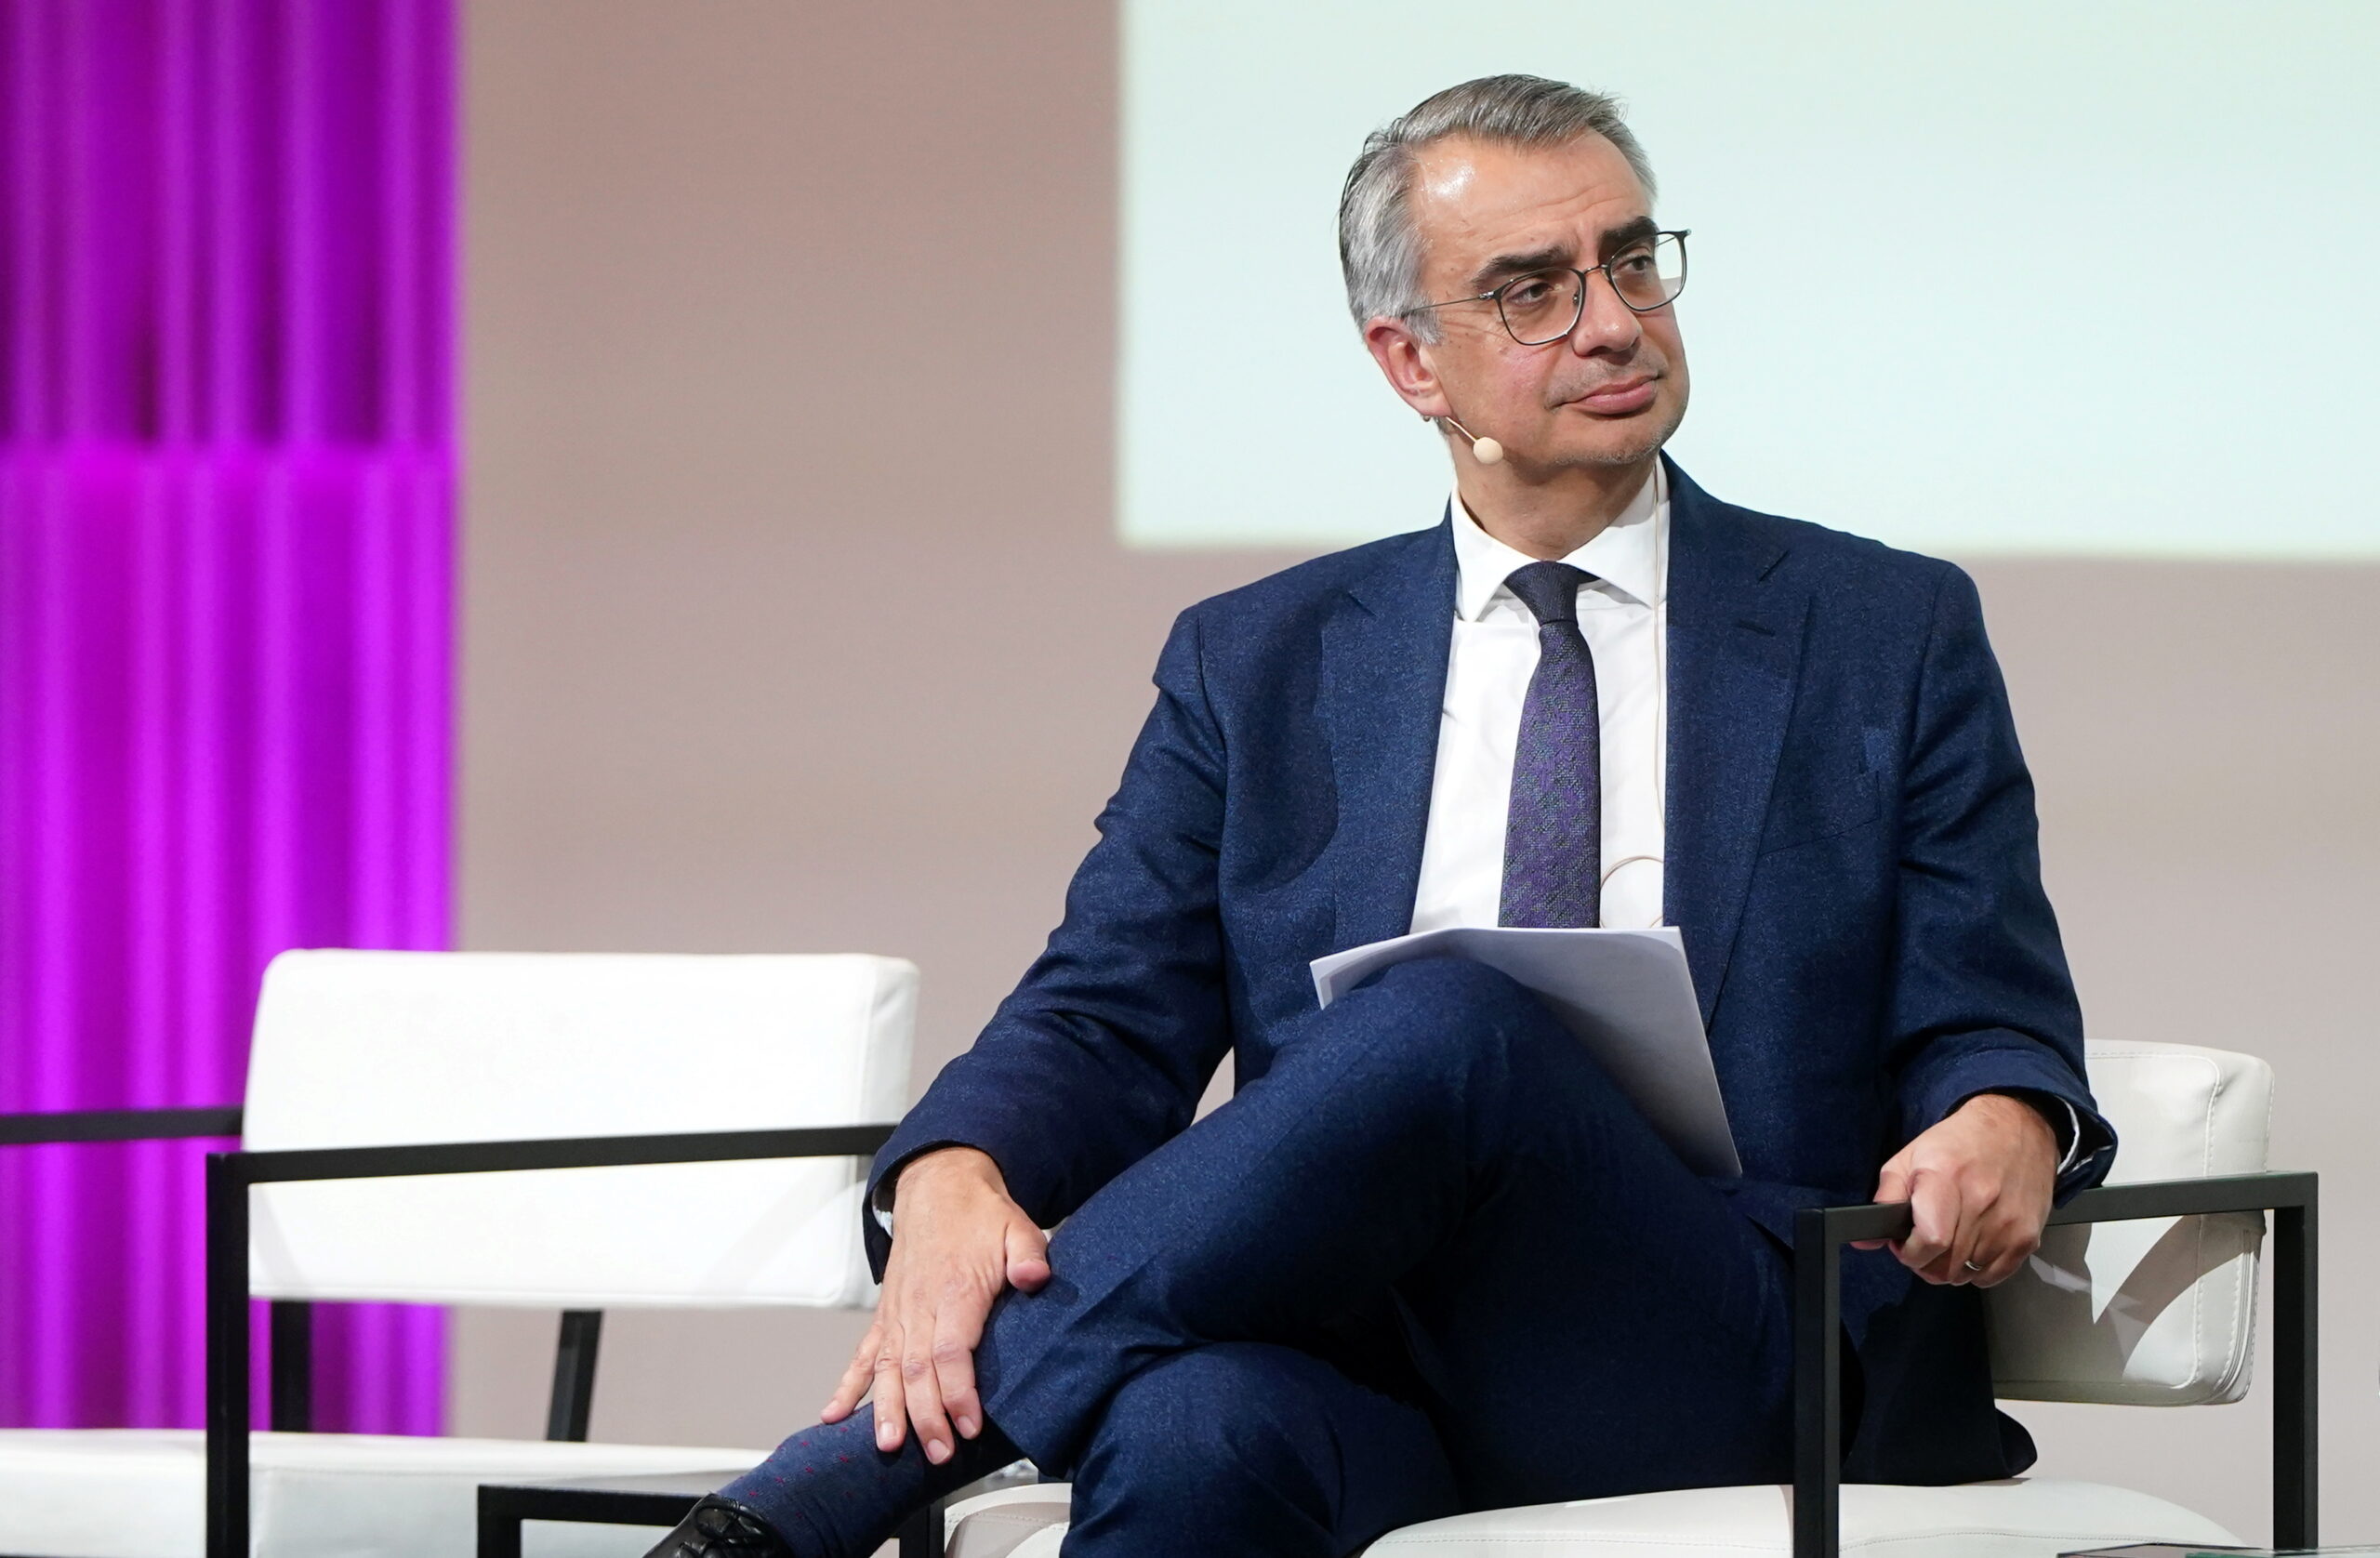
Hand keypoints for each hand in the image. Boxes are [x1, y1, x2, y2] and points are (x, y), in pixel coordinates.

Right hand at [821, 1146, 1049, 1463]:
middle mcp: (919, 1304)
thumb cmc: (979, 1215)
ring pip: (886, 1368)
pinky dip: (848, 1386)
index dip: (958, 1392)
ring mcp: (898, 1312)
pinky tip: (834, 1416)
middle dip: (925, 1416)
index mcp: (953, 1288)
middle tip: (939, 1453)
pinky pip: (863, 1354)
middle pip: (916, 1369)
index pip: (950, 1350)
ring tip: (889, 1445)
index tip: (970, 1424)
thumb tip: (1035, 1277)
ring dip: (886, 1409)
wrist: (939, 1187)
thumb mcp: (1017, 1226)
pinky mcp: (886, 1315)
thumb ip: (1028, 1254)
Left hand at [1853, 1093, 2057, 1286]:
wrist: (2016, 1129)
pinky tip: (1970, 1248)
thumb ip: (1885, 1198)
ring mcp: (2008, 1223)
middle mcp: (1981, 1203)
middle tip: (1922, 1244)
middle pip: (1945, 1266)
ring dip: (1949, 1267)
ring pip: (1966, 1274)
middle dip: (1924, 1262)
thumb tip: (1864, 1239)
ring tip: (1947, 1241)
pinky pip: (1993, 1277)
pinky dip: (1976, 1271)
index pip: (1929, 1241)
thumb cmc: (1957, 1144)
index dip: (1909, 1252)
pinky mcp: (2027, 1237)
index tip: (1904, 1244)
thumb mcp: (1909, 1158)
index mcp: (1946, 1179)